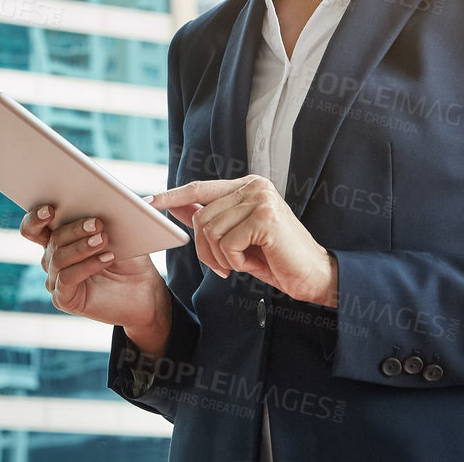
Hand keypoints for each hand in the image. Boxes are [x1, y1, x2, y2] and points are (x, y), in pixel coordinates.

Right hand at [18, 203, 171, 336]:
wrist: (143, 291)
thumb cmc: (130, 258)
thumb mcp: (126, 232)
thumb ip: (126, 212)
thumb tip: (147, 199)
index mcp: (59, 238)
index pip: (34, 226)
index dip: (36, 217)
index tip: (51, 208)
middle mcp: (52, 259)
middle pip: (52, 238)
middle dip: (74, 228)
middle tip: (97, 222)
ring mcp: (56, 280)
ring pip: (58, 257)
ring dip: (82, 246)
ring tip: (104, 240)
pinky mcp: (64, 298)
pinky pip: (67, 278)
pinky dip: (87, 266)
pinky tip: (106, 258)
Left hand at [148, 176, 337, 307]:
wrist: (315, 277)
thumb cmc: (276, 258)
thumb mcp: (236, 237)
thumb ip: (209, 218)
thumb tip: (174, 205)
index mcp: (247, 186)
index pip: (199, 188)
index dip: (172, 196)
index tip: (148, 203)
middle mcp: (254, 186)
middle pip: (200, 216)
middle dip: (204, 248)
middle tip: (223, 266)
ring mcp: (261, 200)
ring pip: (210, 230)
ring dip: (219, 257)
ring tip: (239, 264)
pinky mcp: (266, 219)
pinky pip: (226, 243)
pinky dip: (233, 261)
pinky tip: (250, 264)